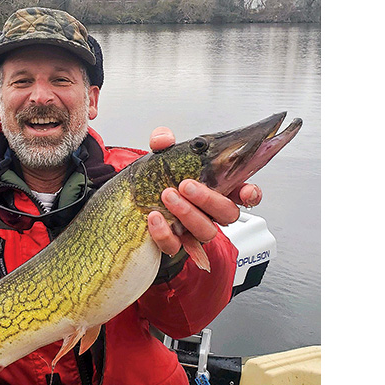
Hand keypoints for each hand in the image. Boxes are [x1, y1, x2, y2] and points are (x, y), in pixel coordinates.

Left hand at [146, 127, 261, 254]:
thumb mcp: (160, 155)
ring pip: (206, 231)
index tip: (245, 191)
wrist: (133, 198)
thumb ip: (163, 141)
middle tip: (187, 185)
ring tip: (168, 195)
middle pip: (227, 214)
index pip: (244, 194)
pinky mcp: (173, 243)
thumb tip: (164, 139)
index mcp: (216, 189)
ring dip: (188, 214)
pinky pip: (174, 245)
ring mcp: (193, 230)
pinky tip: (155, 217)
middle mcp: (209, 212)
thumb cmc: (157, 178)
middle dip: (209, 199)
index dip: (251, 194)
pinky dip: (164, 233)